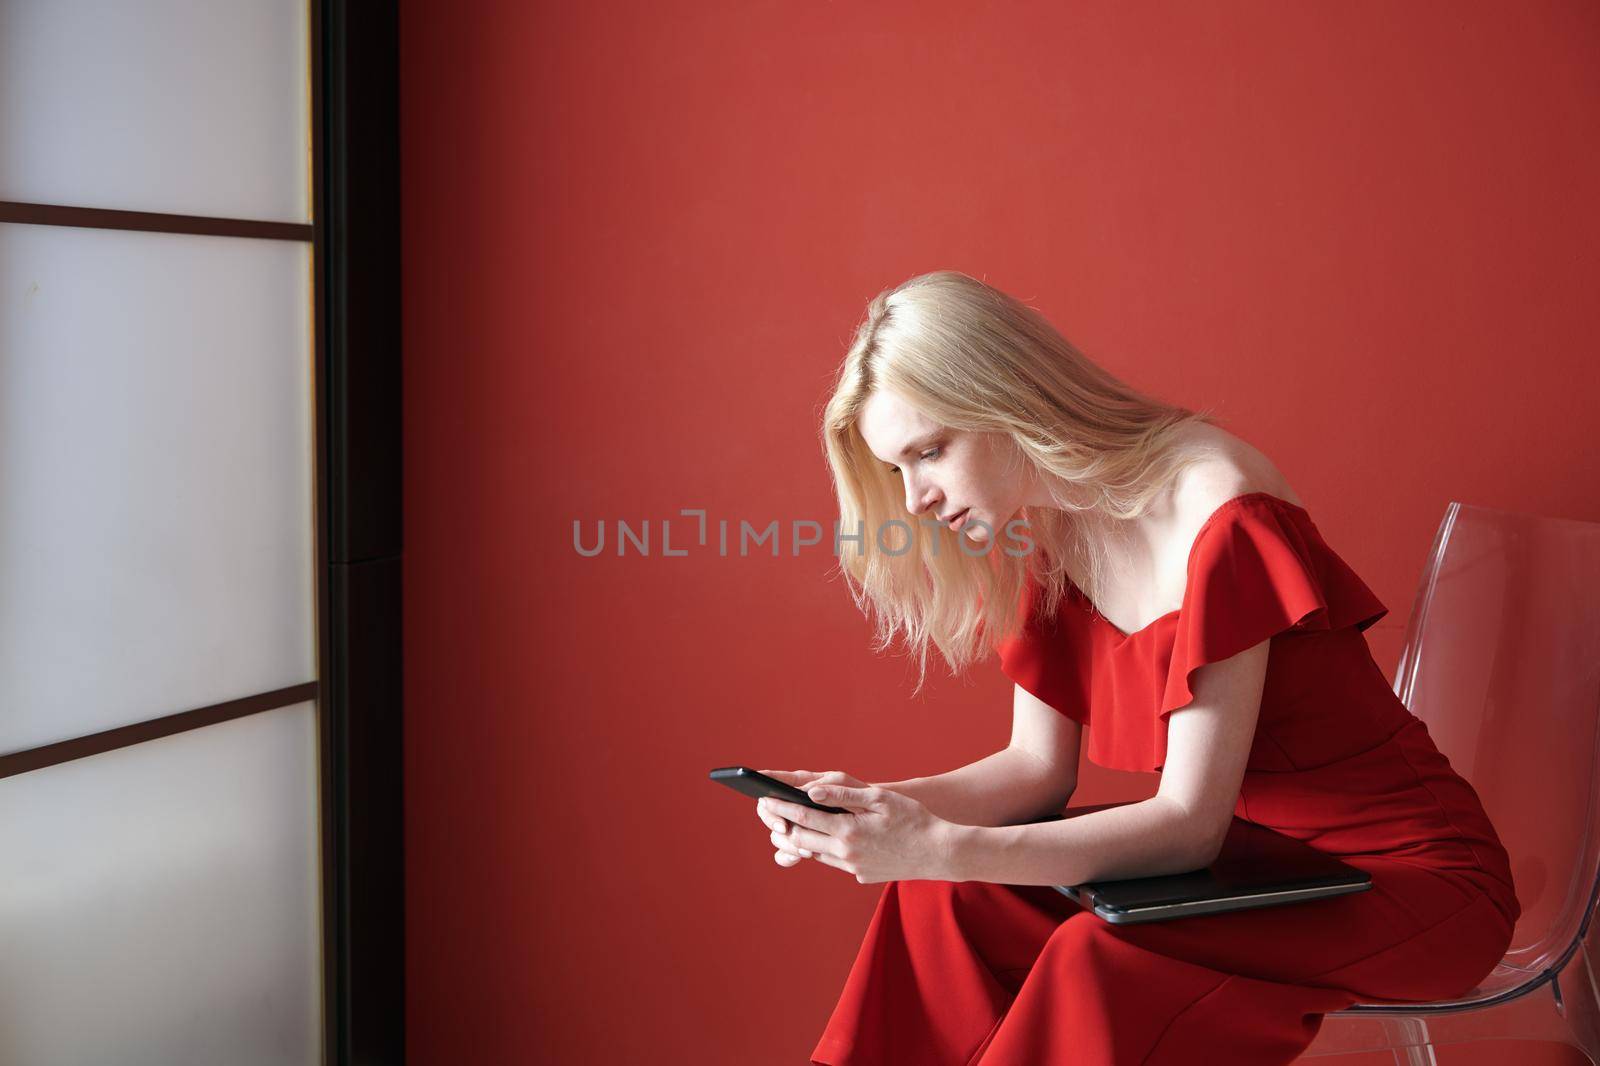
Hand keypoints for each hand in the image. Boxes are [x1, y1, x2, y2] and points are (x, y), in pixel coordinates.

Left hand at [758, 775, 956, 883]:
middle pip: (801, 840)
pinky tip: (822, 839)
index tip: (765, 799)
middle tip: (770, 812)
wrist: (939, 852)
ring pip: (815, 854)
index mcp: (847, 831)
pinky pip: (834, 861)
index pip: (803, 818)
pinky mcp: (861, 875)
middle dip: (783, 825)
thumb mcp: (879, 799)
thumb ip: (843, 794)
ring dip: (799, 840)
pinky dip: (822, 850)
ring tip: (788, 826)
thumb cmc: (913, 819)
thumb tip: (812, 791)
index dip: (781, 807)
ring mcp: (853, 867)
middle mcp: (845, 853)